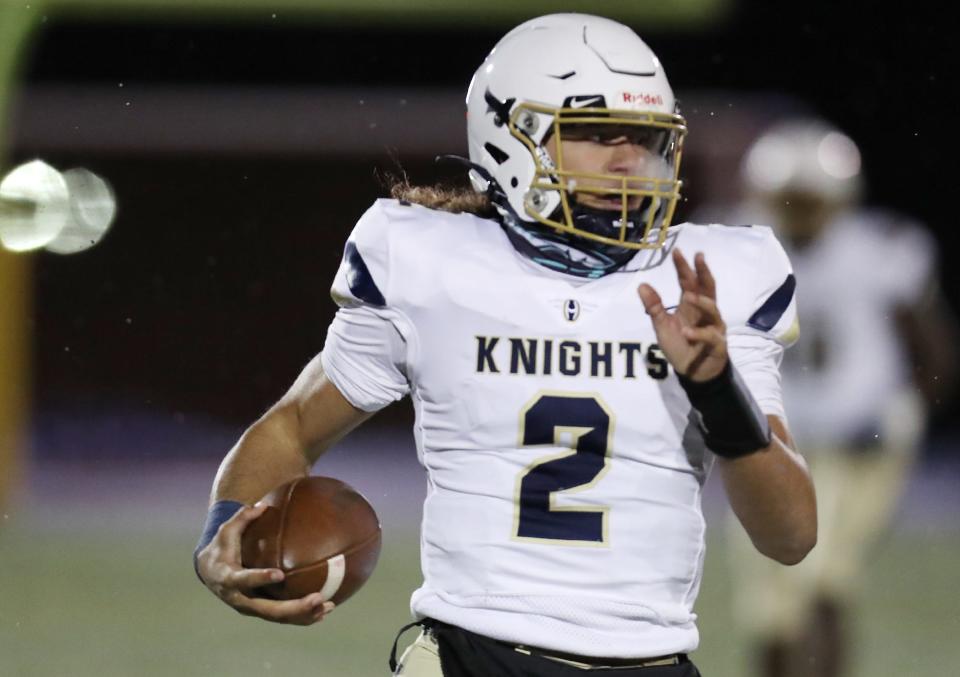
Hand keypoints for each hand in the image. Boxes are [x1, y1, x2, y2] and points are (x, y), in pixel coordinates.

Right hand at [196, 503, 335, 624]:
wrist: (210, 573)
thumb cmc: (221, 547)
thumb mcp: (226, 531)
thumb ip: (242, 518)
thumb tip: (263, 505)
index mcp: (229, 579)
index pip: (244, 580)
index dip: (260, 579)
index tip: (279, 574)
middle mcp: (241, 599)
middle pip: (269, 610)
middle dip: (294, 607)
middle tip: (318, 598)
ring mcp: (252, 608)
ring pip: (279, 617)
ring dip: (304, 615)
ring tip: (328, 607)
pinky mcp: (262, 611)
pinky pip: (284, 618)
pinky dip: (304, 617)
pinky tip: (325, 610)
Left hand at [638, 248, 727, 381]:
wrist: (694, 373)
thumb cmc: (680, 346)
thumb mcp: (662, 326)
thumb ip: (654, 307)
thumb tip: (641, 285)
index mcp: (691, 305)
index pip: (688, 282)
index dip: (683, 267)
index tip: (676, 251)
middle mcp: (705, 312)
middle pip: (707, 288)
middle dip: (704, 272)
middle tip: (699, 257)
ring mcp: (713, 327)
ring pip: (713, 310)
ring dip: (701, 302)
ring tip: (688, 296)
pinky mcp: (717, 344)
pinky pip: (710, 337)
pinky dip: (698, 334)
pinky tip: (687, 332)